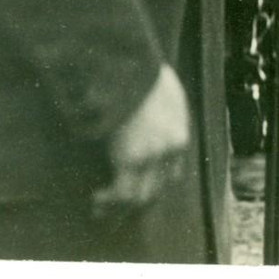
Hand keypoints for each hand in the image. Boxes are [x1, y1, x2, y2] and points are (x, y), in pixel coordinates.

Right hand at [94, 63, 189, 215]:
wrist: (133, 66)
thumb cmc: (146, 75)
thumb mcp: (169, 95)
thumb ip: (167, 117)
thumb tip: (155, 129)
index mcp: (181, 136)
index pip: (172, 175)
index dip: (155, 186)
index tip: (139, 190)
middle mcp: (170, 151)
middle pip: (157, 190)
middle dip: (138, 205)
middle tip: (119, 212)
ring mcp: (151, 156)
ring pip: (140, 197)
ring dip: (120, 209)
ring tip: (102, 210)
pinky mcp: (129, 158)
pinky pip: (121, 193)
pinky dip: (109, 202)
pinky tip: (96, 201)